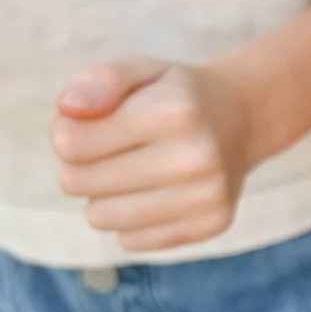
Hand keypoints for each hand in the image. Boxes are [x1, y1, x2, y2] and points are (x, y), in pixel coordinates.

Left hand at [52, 57, 254, 252]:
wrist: (242, 119)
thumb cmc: (174, 96)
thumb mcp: (138, 71)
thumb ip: (98, 80)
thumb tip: (69, 110)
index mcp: (174, 112)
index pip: (70, 144)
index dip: (68, 132)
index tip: (92, 124)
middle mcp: (196, 157)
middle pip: (78, 183)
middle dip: (81, 165)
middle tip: (111, 150)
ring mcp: (207, 196)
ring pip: (100, 217)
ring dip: (104, 196)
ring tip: (132, 172)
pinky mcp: (210, 224)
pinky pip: (131, 241)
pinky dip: (133, 220)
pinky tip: (156, 193)